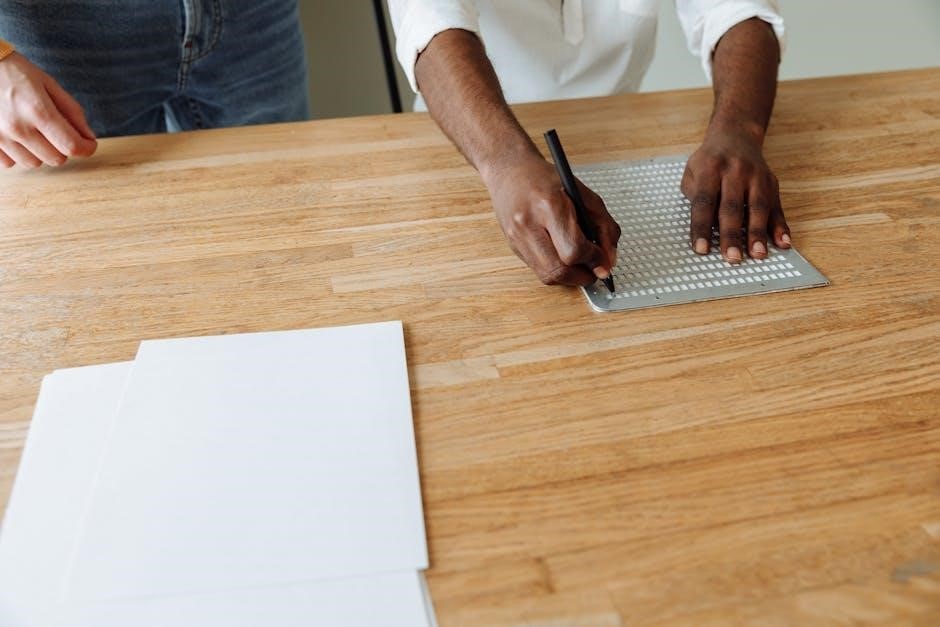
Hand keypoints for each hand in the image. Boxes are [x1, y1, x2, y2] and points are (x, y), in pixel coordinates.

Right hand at [0, 52, 96, 167]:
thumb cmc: (14, 72)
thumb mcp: (48, 84)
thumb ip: (72, 111)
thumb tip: (88, 137)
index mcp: (38, 110)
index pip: (72, 146)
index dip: (87, 148)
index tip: (88, 144)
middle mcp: (18, 127)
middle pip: (56, 159)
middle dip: (62, 147)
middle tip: (56, 131)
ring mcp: (0, 137)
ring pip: (34, 163)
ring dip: (39, 152)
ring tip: (32, 131)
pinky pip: (10, 163)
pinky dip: (16, 153)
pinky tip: (14, 136)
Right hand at [483, 155, 619, 285]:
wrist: (510, 171)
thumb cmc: (546, 179)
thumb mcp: (584, 196)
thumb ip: (603, 227)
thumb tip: (608, 261)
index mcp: (549, 206)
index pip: (574, 249)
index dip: (594, 260)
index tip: (603, 261)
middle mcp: (529, 224)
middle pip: (559, 269)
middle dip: (582, 276)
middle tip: (594, 270)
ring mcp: (517, 237)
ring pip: (547, 276)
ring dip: (569, 278)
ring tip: (580, 267)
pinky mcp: (513, 246)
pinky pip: (538, 269)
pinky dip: (555, 270)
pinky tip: (562, 258)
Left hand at [681, 124, 789, 262]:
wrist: (736, 136)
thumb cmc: (709, 162)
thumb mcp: (692, 172)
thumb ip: (694, 197)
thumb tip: (704, 227)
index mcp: (710, 168)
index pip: (704, 202)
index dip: (701, 227)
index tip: (701, 249)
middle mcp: (735, 171)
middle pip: (732, 207)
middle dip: (732, 235)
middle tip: (731, 258)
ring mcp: (756, 176)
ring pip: (758, 207)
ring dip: (758, 233)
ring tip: (758, 255)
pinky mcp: (772, 182)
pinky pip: (777, 207)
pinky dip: (780, 226)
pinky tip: (783, 242)